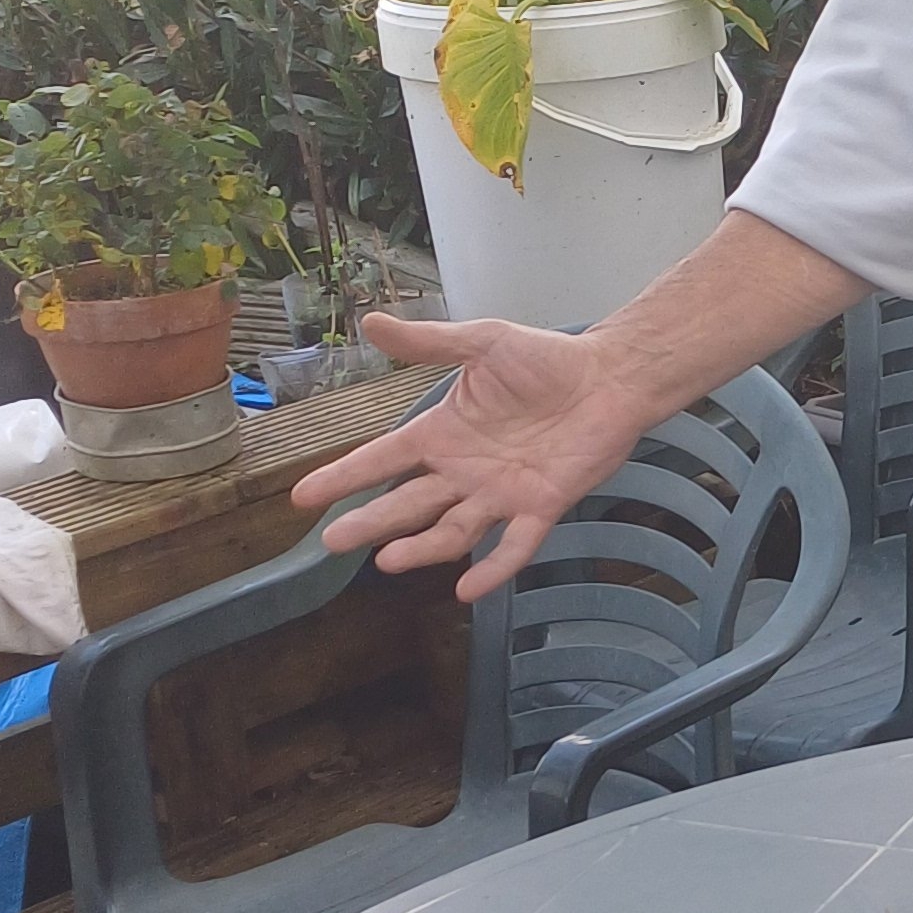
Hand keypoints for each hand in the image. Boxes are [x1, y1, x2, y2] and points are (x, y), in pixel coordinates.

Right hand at [291, 310, 648, 600]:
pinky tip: (467, 588)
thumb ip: (428, 344)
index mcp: (443, 433)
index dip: (345, 477)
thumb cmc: (546, 359)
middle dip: (371, 522)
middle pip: (408, 504)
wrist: (608, 377)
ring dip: (422, 548)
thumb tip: (370, 324)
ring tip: (389, 562)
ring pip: (452, 531)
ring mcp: (501, 494)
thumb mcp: (480, 344)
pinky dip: (493, 569)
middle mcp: (464, 470)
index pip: (383, 460)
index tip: (305, 497)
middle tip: (334, 541)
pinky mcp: (541, 507)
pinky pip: (514, 546)